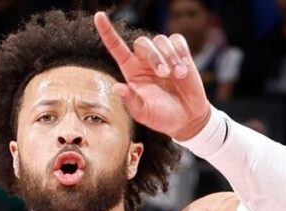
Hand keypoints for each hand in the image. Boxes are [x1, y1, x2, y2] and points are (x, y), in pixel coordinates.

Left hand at [94, 12, 210, 140]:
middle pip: (142, 43)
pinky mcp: (180, 54)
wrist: (186, 119)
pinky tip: (184, 69)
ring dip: (170, 56)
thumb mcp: (144, 114)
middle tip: (164, 75)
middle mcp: (144, 61)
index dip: (107, 31)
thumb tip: (118, 88)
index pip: (116, 47)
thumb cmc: (162, 117)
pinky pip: (177, 40)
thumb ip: (131, 101)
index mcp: (131, 72)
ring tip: (178, 75)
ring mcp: (162, 56)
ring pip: (161, 40)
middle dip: (154, 57)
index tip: (98, 17)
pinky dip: (181, 52)